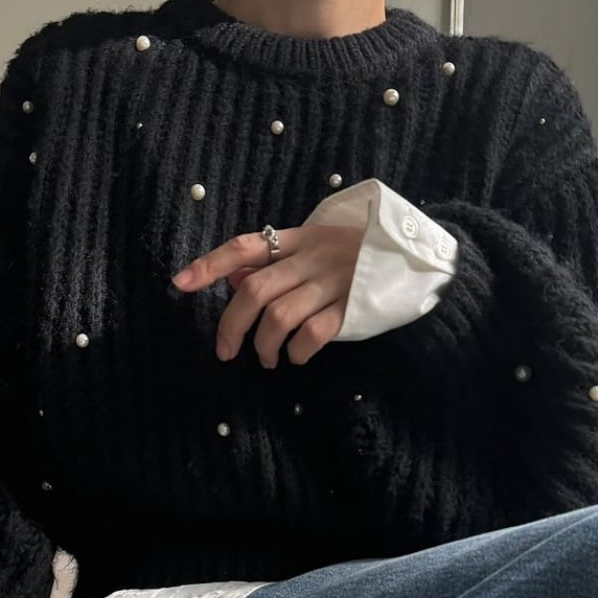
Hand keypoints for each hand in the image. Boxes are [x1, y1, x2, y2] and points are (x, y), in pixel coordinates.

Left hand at [172, 225, 362, 367]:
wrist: (417, 261)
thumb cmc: (358, 259)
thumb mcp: (315, 250)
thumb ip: (275, 263)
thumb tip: (230, 278)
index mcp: (299, 238)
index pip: (245, 246)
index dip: (210, 264)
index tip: (180, 283)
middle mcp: (312, 257)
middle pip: (254, 290)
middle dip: (231, 325)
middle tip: (225, 351)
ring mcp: (333, 282)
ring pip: (278, 317)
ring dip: (263, 346)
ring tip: (266, 359)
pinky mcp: (352, 307)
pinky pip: (312, 334)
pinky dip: (297, 352)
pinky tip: (296, 358)